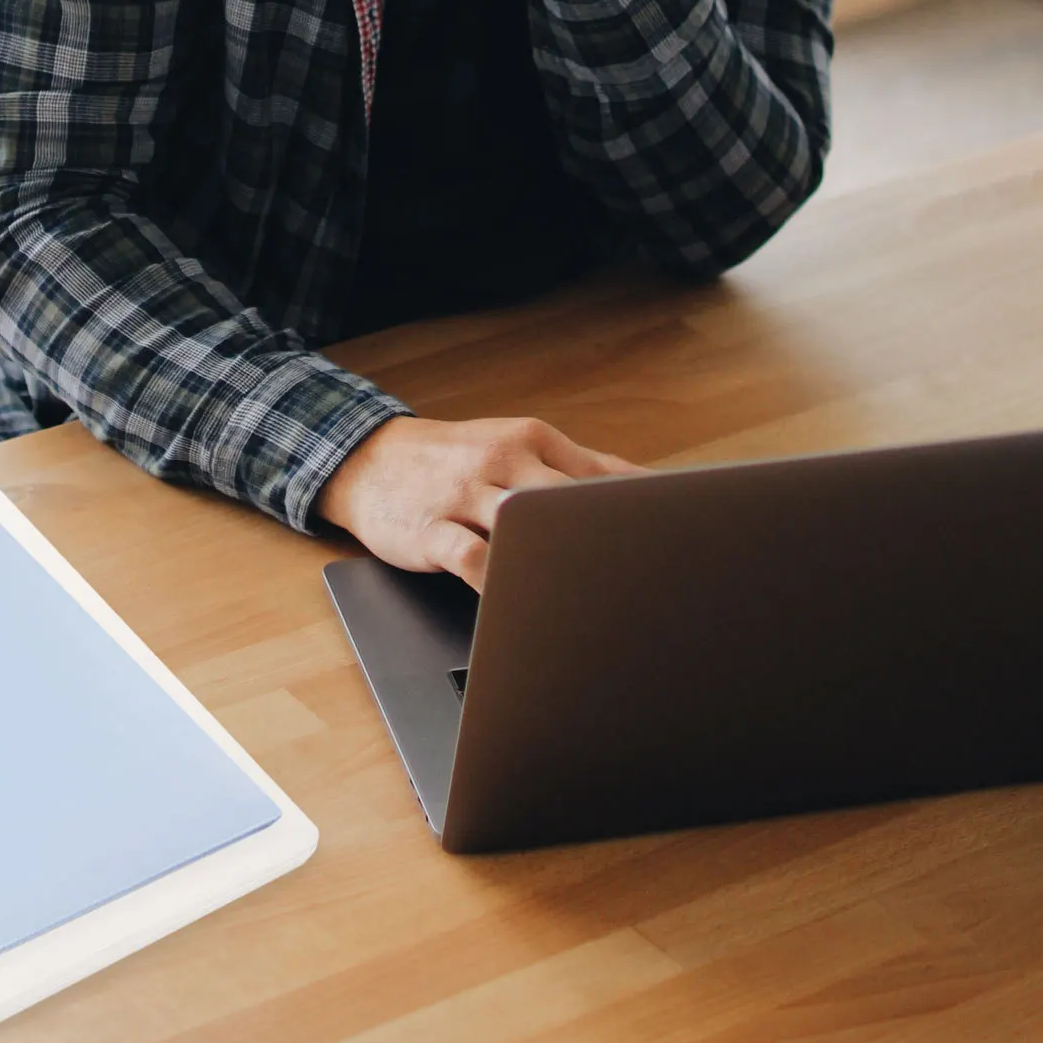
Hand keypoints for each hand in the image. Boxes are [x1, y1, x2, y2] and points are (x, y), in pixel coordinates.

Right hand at [317, 415, 644, 591]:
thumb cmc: (454, 460)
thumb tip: (648, 482)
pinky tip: (516, 601)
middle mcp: (502, 461)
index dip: (638, 514)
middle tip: (642, 581)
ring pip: (521, 524)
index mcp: (531, 440)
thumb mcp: (516, 445)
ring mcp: (464, 494)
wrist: (370, 459)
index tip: (673, 545)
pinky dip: (498, 581)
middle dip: (604, 540)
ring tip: (588, 598)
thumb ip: (581, 464)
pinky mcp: (431, 528)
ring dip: (554, 560)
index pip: (599, 476)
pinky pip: (470, 557)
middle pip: (569, 500)